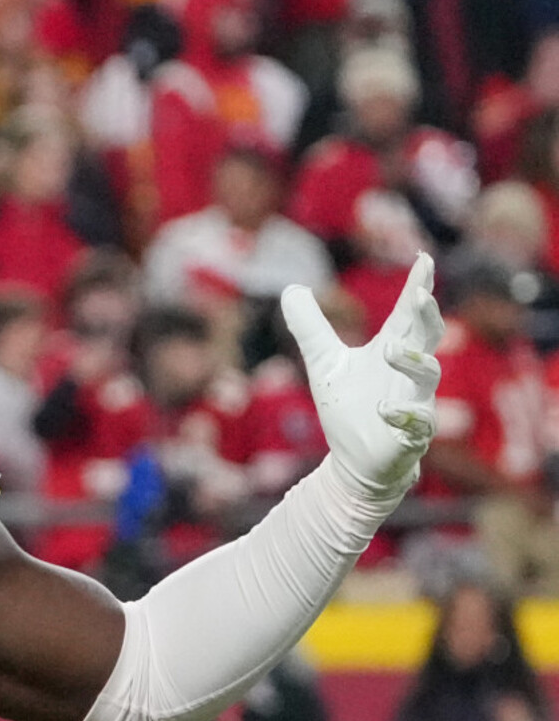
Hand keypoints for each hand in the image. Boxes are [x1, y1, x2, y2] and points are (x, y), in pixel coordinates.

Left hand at [281, 252, 443, 497]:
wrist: (353, 461)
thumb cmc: (348, 408)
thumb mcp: (323, 362)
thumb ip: (310, 326)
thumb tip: (291, 287)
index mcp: (392, 350)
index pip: (408, 314)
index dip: (418, 287)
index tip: (423, 259)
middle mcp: (408, 373)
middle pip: (428, 336)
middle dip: (427, 315)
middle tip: (420, 295)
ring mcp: (415, 402)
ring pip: (429, 375)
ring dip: (413, 360)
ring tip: (389, 350)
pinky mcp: (411, 435)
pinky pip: (418, 423)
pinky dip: (404, 414)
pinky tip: (383, 410)